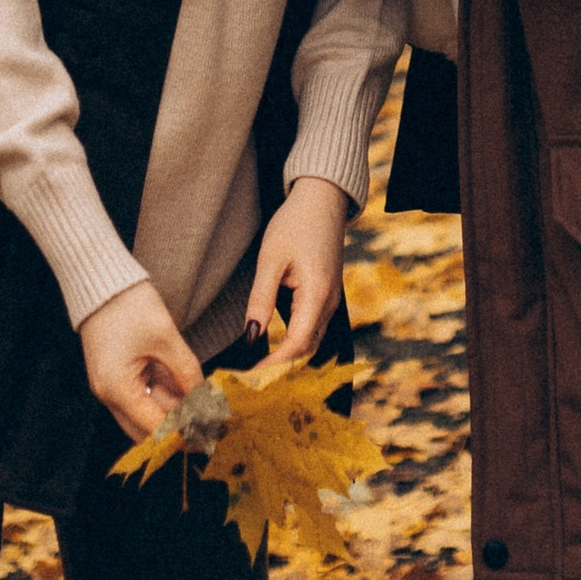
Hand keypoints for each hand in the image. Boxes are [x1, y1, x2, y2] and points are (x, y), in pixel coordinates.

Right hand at [80, 281, 202, 442]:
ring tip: (202, 406)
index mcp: (118, 389)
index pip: (154, 428)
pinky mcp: (115, 374)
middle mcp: (108, 394)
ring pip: (144, 413)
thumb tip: (205, 400)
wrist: (101, 278)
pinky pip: (140, 395)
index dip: (183, 434)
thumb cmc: (129, 304)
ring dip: (171, 412)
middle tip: (208, 424)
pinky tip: (185, 391)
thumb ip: (187, 373)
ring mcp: (110, 385)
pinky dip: (161, 395)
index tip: (209, 437)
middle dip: (177, 428)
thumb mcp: (165, 338)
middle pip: (146, 429)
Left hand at [246, 175, 350, 360]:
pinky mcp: (327, 296)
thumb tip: (250, 337)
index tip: (249, 377)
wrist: (322, 200)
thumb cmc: (295, 224)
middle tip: (248, 379)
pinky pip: (313, 329)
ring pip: (311, 342)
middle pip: (306, 349)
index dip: (273, 365)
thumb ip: (261, 299)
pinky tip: (275, 347)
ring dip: (287, 358)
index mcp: (316, 294)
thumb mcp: (271, 258)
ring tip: (258, 368)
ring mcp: (331, 300)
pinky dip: (295, 344)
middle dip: (279, 368)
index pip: (296, 345)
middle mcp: (329, 303)